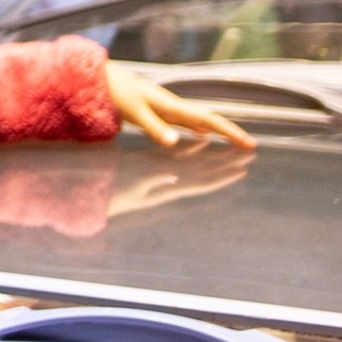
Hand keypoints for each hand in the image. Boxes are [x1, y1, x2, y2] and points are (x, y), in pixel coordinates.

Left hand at [104, 64, 257, 150]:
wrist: (101, 76)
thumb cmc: (116, 93)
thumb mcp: (134, 112)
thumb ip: (154, 127)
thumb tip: (175, 143)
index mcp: (172, 107)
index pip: (209, 120)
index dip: (230, 132)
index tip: (250, 143)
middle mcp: (174, 106)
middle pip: (209, 121)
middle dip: (229, 133)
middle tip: (249, 147)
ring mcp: (167, 107)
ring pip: (200, 121)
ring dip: (217, 132)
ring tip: (232, 143)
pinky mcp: (158, 108)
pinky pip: (187, 122)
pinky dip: (200, 129)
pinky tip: (202, 135)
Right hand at [108, 155, 256, 219]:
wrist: (92, 199)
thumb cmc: (109, 195)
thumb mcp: (131, 187)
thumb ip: (153, 181)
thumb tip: (175, 177)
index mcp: (167, 186)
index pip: (201, 182)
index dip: (222, 176)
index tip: (242, 169)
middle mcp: (169, 182)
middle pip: (205, 173)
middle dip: (227, 165)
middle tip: (250, 156)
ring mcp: (161, 175)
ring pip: (195, 165)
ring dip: (215, 158)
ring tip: (233, 150)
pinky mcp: (151, 166)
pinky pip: (178, 157)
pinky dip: (192, 149)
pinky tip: (200, 141)